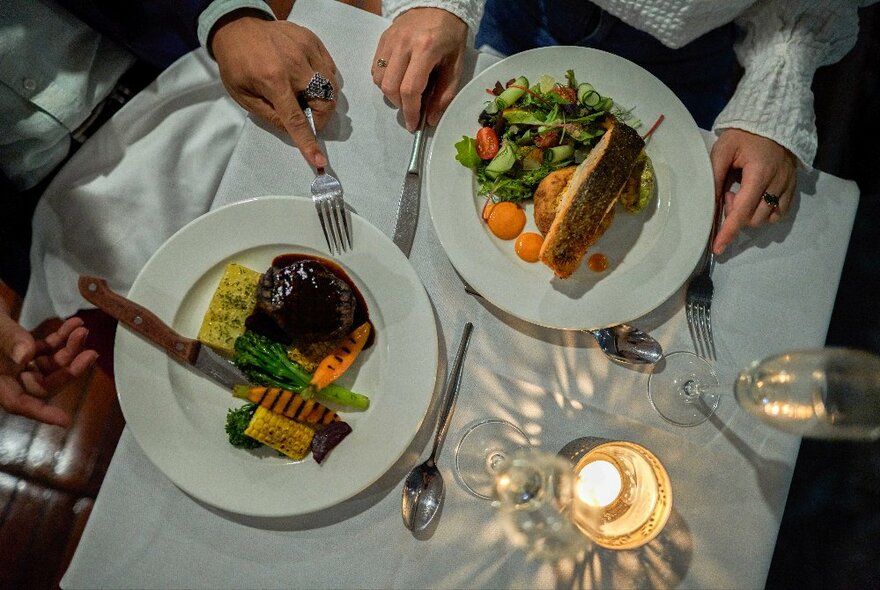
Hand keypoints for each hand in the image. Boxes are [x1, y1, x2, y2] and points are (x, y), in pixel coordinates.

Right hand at [0, 304, 97, 426]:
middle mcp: (5, 374)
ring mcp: (15, 361)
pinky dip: (61, 339)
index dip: (41, 413)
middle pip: (42, 383)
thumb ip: (8, 340)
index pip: (17, 403)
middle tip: (90, 353)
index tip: (65, 420)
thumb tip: (26, 356)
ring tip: (82, 331)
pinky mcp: (22, 347)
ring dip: (69, 350)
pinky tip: (74, 324)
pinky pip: (46, 350)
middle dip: (68, 370)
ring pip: (49, 366)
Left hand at [211, 13, 337, 168]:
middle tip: (311, 119)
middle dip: (322, 117)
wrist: (237, 27)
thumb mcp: (243, 96)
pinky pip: (330, 68)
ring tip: (308, 97)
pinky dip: (325, 80)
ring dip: (325, 100)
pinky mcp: (312, 40)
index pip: (296, 119)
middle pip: (325, 101)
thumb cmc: (237, 63)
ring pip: (332, 85)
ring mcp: (306, 49)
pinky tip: (310, 79)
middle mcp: (294, 64)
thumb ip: (269, 115)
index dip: (309, 142)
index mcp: (272, 80)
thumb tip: (293, 130)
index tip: (319, 161)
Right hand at [372, 7, 468, 130]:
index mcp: (426, 49)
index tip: (414, 125)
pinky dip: (384, 81)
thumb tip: (430, 119)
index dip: (410, 112)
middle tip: (412, 109)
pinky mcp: (383, 39)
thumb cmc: (451, 36)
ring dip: (390, 94)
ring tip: (405, 93)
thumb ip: (444, 94)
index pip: (410, 89)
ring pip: (379, 79)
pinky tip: (398, 79)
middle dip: (400, 105)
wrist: (439, 5)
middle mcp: (404, 44)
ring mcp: (390, 40)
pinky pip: (375, 68)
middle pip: (390, 87)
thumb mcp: (456, 65)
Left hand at [710, 128, 797, 254]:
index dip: (729, 231)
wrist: (773, 119)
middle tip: (728, 194)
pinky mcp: (794, 186)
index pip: (742, 211)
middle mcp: (777, 183)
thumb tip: (708, 203)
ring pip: (768, 218)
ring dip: (751, 215)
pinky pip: (781, 212)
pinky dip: (766, 213)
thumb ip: (715, 176)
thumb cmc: (744, 133)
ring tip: (741, 194)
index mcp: (759, 173)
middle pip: (755, 219)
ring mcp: (788, 185)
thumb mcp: (723, 149)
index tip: (718, 248)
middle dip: (737, 215)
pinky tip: (755, 200)